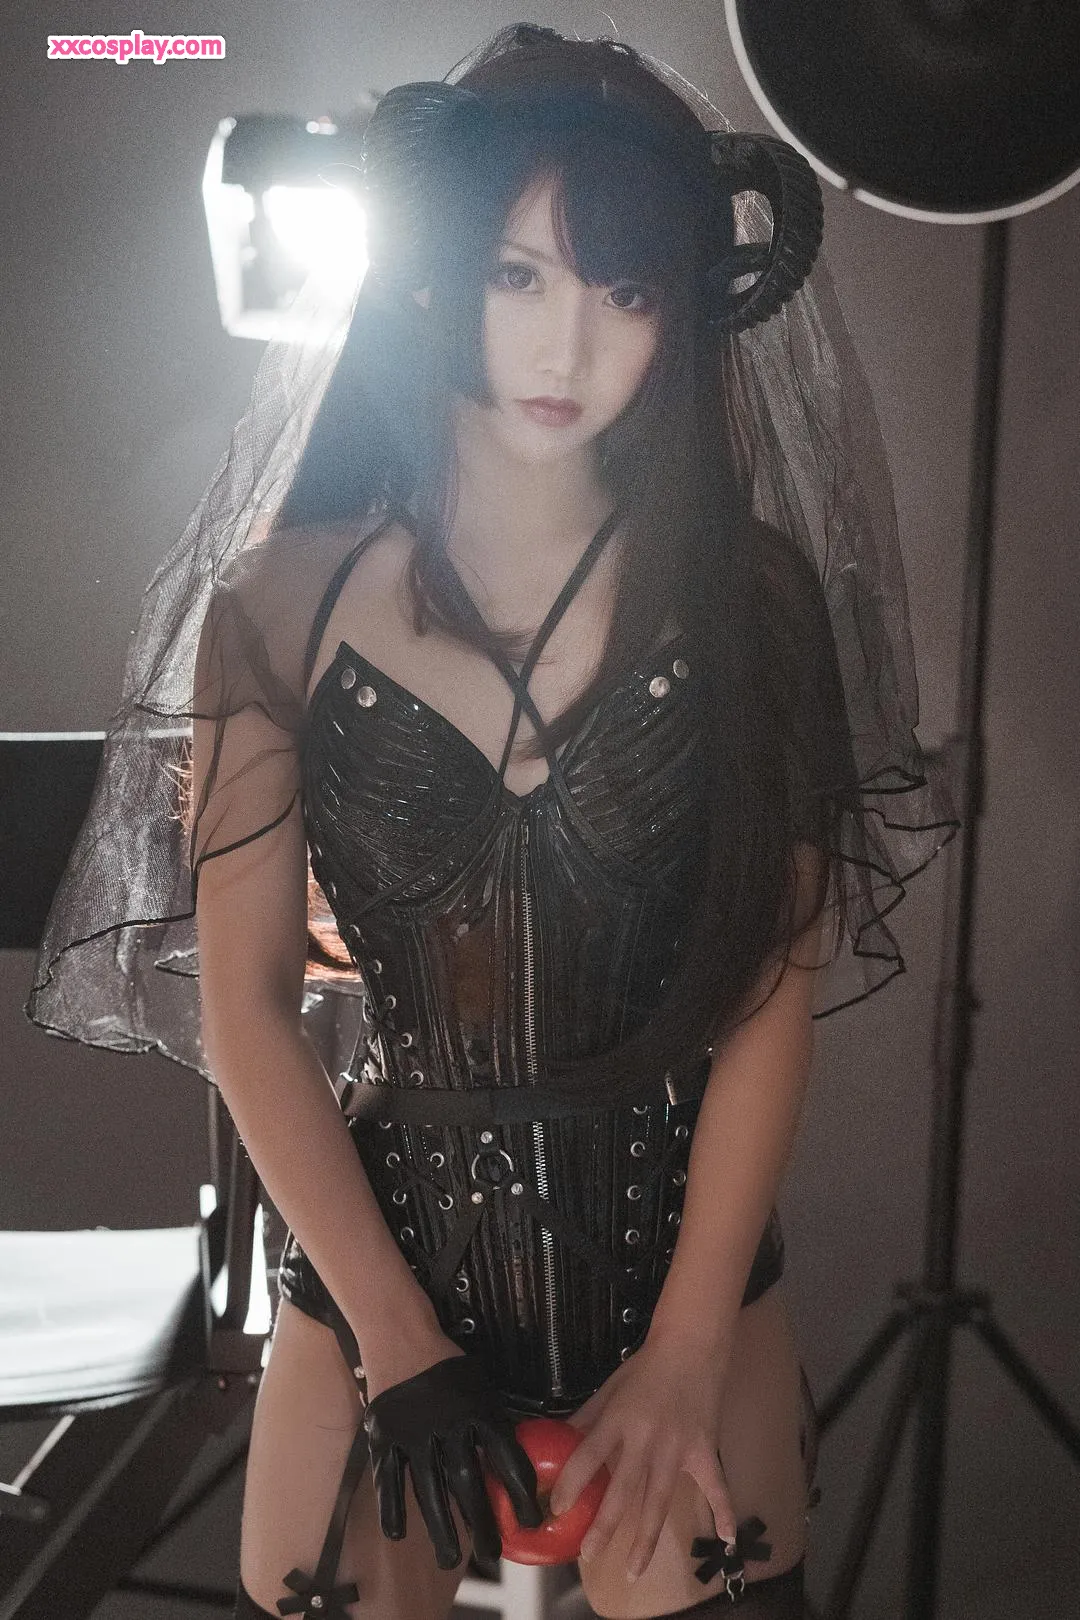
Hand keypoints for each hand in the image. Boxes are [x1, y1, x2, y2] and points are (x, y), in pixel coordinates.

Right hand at [362, 1350, 544, 1570]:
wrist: (400, 1335)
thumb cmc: (447, 1365)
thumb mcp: (480, 1385)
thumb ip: (492, 1421)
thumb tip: (516, 1460)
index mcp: (478, 1408)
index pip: (506, 1457)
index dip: (521, 1492)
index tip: (531, 1522)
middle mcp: (447, 1422)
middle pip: (467, 1481)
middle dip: (482, 1521)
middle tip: (492, 1555)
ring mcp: (413, 1430)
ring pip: (429, 1486)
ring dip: (441, 1526)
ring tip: (451, 1558)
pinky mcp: (384, 1435)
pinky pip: (387, 1477)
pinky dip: (392, 1506)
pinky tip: (399, 1533)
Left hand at [546, 1333, 737, 1583]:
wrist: (691, 1346)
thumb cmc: (647, 1366)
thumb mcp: (609, 1387)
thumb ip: (586, 1417)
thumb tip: (558, 1441)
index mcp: (619, 1418)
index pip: (588, 1456)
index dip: (571, 1484)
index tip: (558, 1510)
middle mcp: (646, 1437)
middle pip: (622, 1488)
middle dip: (604, 1525)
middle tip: (589, 1554)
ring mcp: (678, 1447)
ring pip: (659, 1499)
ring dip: (646, 1537)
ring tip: (634, 1569)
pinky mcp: (705, 1449)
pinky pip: (716, 1485)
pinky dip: (723, 1510)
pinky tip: (726, 1539)